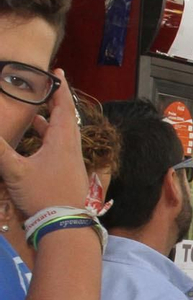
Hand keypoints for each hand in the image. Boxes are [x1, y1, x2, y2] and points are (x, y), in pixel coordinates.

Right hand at [0, 72, 89, 216]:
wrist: (64, 228)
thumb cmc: (42, 196)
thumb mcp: (14, 170)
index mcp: (62, 142)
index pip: (63, 108)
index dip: (60, 88)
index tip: (57, 72)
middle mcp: (71, 150)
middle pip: (65, 119)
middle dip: (55, 102)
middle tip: (44, 88)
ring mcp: (72, 163)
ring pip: (63, 135)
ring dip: (50, 121)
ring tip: (35, 113)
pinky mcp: (69, 175)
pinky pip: (60, 148)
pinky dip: (49, 138)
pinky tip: (36, 143)